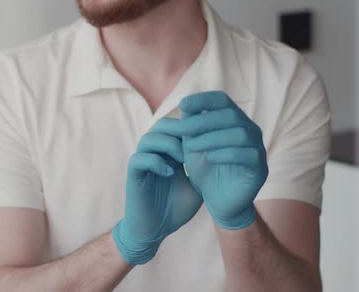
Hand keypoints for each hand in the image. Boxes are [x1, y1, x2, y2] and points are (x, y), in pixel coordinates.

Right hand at [113, 126, 202, 264]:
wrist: (156, 232)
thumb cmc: (175, 210)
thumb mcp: (197, 187)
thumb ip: (204, 170)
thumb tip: (225, 155)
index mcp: (169, 154)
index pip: (178, 127)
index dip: (192, 126)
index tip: (209, 134)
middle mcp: (154, 154)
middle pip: (162, 125)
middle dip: (180, 129)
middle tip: (196, 141)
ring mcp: (142, 163)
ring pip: (149, 138)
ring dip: (168, 145)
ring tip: (183, 159)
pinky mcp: (133, 176)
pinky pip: (139, 159)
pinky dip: (155, 162)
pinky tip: (170, 173)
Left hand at [153, 92, 267, 229]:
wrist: (218, 200)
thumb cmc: (206, 169)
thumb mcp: (193, 145)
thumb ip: (190, 125)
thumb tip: (185, 102)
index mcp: (234, 121)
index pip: (222, 100)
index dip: (203, 99)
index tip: (182, 103)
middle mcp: (250, 130)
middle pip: (230, 115)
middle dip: (203, 120)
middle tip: (182, 129)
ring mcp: (258, 148)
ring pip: (239, 134)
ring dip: (211, 138)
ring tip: (191, 146)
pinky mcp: (260, 168)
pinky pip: (246, 155)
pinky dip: (225, 154)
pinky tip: (209, 159)